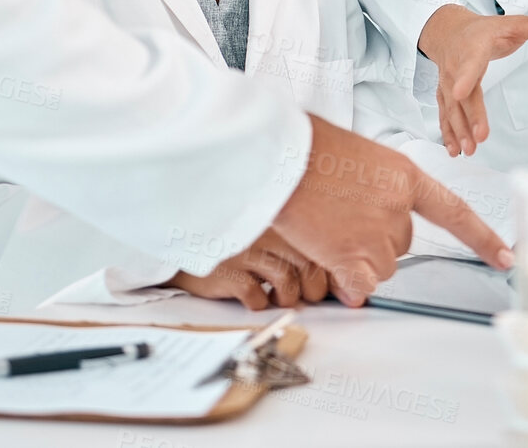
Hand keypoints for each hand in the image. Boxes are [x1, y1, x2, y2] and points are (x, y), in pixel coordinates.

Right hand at [166, 228, 329, 309]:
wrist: (187, 244)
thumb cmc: (239, 247)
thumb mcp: (271, 240)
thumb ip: (300, 251)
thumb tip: (340, 282)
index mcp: (282, 221)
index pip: (323, 249)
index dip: (333, 275)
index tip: (336, 290)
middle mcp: (267, 232)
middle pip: (310, 268)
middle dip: (312, 291)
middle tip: (302, 296)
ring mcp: (246, 251)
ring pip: (287, 283)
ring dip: (287, 299)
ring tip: (277, 297)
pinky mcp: (227, 271)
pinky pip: (256, 298)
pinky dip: (259, 304)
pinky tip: (253, 297)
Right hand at [270, 115, 512, 306]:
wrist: (278, 155)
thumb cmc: (308, 148)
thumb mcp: (358, 157)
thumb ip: (377, 191)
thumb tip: (370, 221)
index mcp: (404, 175)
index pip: (455, 212)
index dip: (482, 238)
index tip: (505, 258)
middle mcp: (398, 207)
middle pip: (403, 244)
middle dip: (376, 239)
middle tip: (342, 217)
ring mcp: (377, 233)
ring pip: (381, 266)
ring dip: (358, 258)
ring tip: (328, 227)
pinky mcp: (352, 256)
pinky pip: (361, 284)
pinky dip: (347, 279)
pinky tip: (328, 255)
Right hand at [417, 5, 527, 156]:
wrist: (449, 31)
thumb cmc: (483, 30)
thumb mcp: (511, 24)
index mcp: (473, 49)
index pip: (470, 64)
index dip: (465, 78)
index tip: (460, 93)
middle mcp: (457, 68)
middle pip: (462, 95)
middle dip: (469, 117)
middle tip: (479, 137)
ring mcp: (448, 83)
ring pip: (452, 108)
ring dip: (459, 130)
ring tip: (469, 150)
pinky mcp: (445, 94)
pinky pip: (445, 115)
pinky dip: (449, 132)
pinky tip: (455, 150)